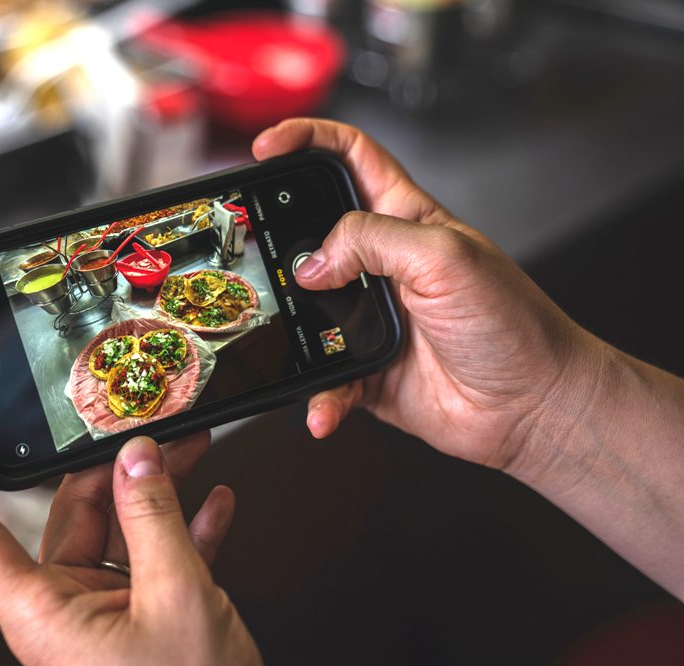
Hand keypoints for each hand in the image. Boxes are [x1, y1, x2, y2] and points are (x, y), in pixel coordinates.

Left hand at [0, 406, 265, 665]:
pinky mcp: (139, 621)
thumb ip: (155, 519)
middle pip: (70, 513)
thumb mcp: (177, 598)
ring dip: (159, 491)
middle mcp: (62, 608)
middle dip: (112, 464)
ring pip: (119, 530)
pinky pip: (154, 561)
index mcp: (40, 610)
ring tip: (192, 447)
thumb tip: (138, 456)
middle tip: (152, 425)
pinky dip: (185, 531)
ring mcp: (102, 614)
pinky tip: (215, 503)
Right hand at [253, 118, 594, 474]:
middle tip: (250, 247)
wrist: (532, 404)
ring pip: (305, 313)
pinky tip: (323, 407)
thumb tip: (313, 261)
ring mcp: (369, 317)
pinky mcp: (364, 369)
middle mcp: (382, 265)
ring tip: (283, 337)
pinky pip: (324, 380)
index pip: (349, 158)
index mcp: (405, 220)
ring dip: (290, 330)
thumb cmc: (513, 324)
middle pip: (310, 234)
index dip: (307, 142)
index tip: (266, 148)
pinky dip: (319, 396)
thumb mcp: (444, 257)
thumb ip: (372, 241)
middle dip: (274, 237)